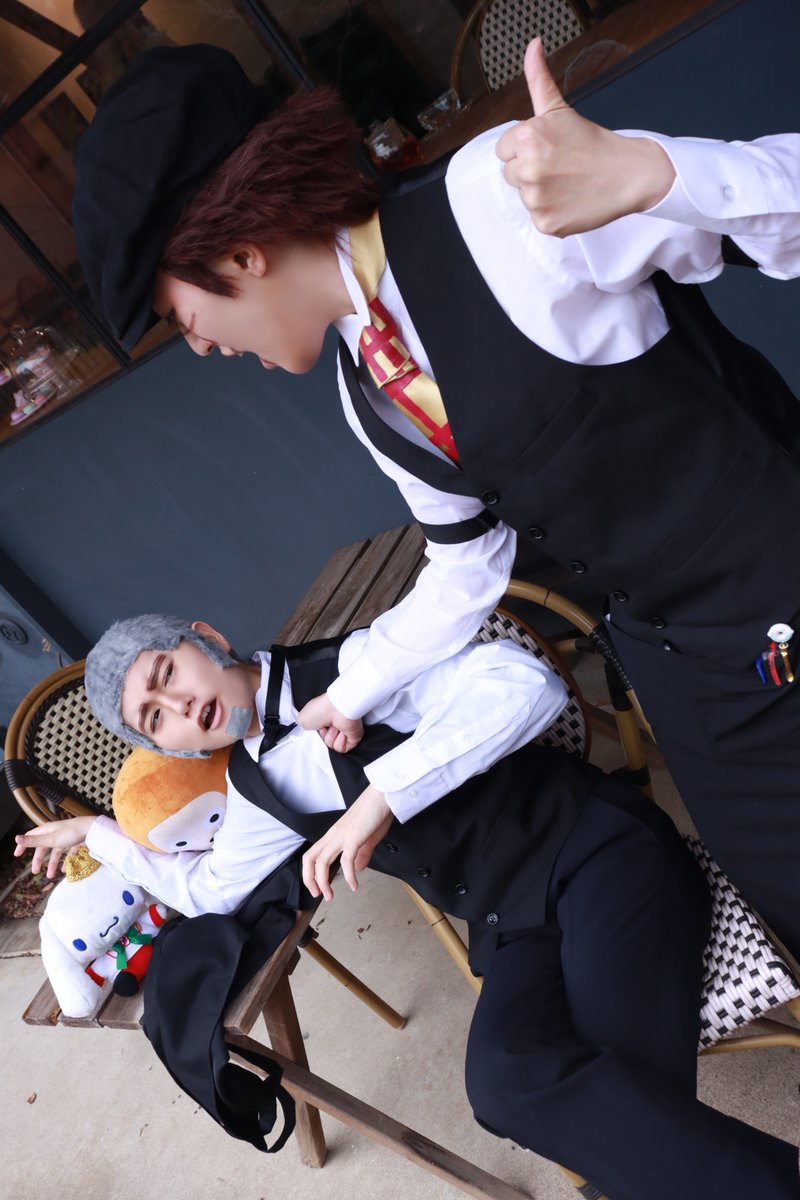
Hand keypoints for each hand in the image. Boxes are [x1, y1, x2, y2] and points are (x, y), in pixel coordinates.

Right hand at [14, 816, 95, 879]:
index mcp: (47, 830)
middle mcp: (55, 832)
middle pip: (43, 847)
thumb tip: (16, 838)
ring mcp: (66, 837)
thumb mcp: (51, 839)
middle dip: (39, 860)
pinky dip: (66, 862)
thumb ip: (34, 841)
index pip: (31, 836)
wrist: (93, 829)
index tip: (17, 855)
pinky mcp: (76, 841)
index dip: (23, 845)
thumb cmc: (72, 833)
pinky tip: (66, 870)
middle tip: (36, 872)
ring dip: (53, 864)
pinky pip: (68, 853)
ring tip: (51, 876)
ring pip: (56, 852)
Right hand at [296, 693, 363, 752]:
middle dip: (322, 736)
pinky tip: (341, 731)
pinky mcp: (353, 738)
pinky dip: (339, 741)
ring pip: (332, 746)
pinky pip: (342, 748)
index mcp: (324, 719)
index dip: (315, 734)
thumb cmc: (321, 709)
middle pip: (324, 741)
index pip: (318, 735)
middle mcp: (335, 724)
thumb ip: (304, 728)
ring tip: (334, 725)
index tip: (314, 728)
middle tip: (323, 726)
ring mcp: (344, 731)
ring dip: (330, 736)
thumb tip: (310, 734)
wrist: (337, 708)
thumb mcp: (302, 719)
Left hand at [302, 785, 392, 900]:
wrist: (383, 795)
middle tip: (317, 895)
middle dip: (309, 880)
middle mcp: (334, 835)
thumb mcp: (368, 837)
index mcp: (334, 835)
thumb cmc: (376, 812)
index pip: (313, 855)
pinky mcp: (354, 838)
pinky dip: (348, 876)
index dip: (310, 873)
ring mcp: (342, 836)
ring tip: (330, 895)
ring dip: (323, 882)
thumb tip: (358, 868)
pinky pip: (346, 861)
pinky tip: (354, 885)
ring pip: (321, 861)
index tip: (317, 888)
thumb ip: (362, 854)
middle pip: (310, 858)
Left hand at [496, 38, 674, 235]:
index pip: (503, 150)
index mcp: (526, 138)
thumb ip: (538, 79)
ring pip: (523, 196)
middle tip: (560, 165)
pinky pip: (537, 218)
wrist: (627, 174)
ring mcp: (536, 199)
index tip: (548, 149)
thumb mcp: (560, 109)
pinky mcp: (545, 223)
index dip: (523, 149)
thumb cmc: (592, 142)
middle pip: (510, 174)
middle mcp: (527, 169)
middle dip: (530, 170)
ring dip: (540, 192)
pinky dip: (552, 213)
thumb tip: (533, 45)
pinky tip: (570, 200)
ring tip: (566, 182)